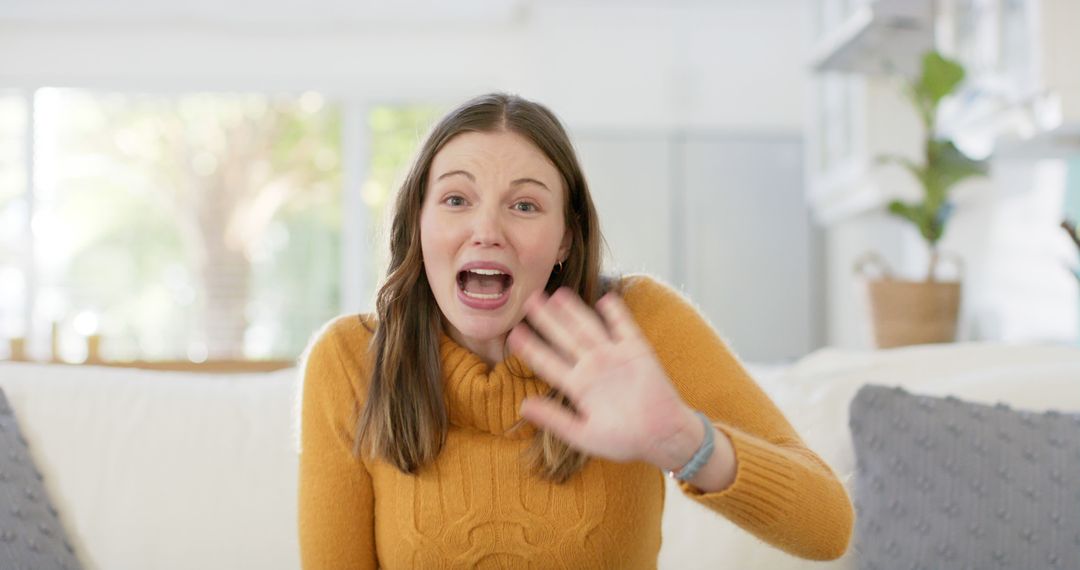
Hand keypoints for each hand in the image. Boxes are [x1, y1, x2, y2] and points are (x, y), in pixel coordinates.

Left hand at [507, 288, 700, 469]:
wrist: (663, 437)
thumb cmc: (624, 440)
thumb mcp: (584, 435)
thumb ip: (554, 420)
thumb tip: (523, 406)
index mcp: (578, 386)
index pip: (549, 363)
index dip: (531, 349)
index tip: (513, 335)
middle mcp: (593, 367)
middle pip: (565, 338)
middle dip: (547, 320)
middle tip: (528, 300)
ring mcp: (615, 357)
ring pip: (589, 328)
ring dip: (574, 312)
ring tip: (557, 295)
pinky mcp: (637, 352)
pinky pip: (625, 328)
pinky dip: (616, 314)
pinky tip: (604, 299)